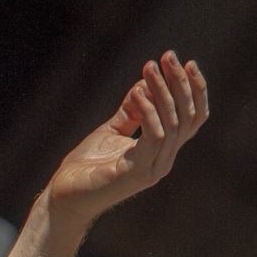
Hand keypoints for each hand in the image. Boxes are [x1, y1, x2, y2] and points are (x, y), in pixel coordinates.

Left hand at [43, 50, 208, 228]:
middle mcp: (164, 161)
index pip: (193, 118)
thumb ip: (131, 112)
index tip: (185, 62)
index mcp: (162, 151)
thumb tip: (145, 83)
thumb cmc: (85, 168)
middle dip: (180, 83)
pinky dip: (148, 111)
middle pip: (187, 116)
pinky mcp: (136, 173)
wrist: (62, 199)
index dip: (194, 90)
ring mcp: (152, 168)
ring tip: (149, 68)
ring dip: (163, 91)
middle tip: (168, 57)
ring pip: (173, 123)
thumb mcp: (110, 131)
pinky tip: (136, 92)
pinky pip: (154, 136)